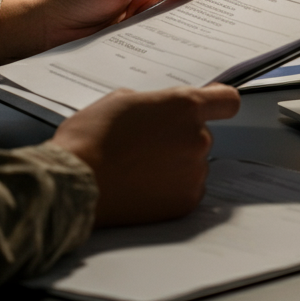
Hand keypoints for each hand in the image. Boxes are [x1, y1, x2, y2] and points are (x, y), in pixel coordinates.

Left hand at [0, 0, 211, 64]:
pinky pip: (161, 47)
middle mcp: (146, 4)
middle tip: (230, 8)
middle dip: (206, 5)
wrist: (43, 32)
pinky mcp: (136, 50)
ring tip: (214, 30)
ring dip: (192, 28)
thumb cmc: (71, 0)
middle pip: (184, 3)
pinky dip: (174, 47)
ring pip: (175, 27)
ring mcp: (142, 28)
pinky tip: (187, 49)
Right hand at [51, 84, 240, 225]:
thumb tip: (158, 109)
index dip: (218, 103)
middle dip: (180, 137)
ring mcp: (195, 172)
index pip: (227, 101)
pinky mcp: (186, 201)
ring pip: (194, 162)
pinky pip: (188, 189)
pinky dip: (171, 189)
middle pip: (202, 134)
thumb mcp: (119, 100)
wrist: (72, 185)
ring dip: (176, 164)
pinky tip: (143, 187)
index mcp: (185, 107)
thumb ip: (153, 101)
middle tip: (147, 145)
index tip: (212, 107)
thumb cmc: (89, 140)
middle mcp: (198, 138)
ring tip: (139, 169)